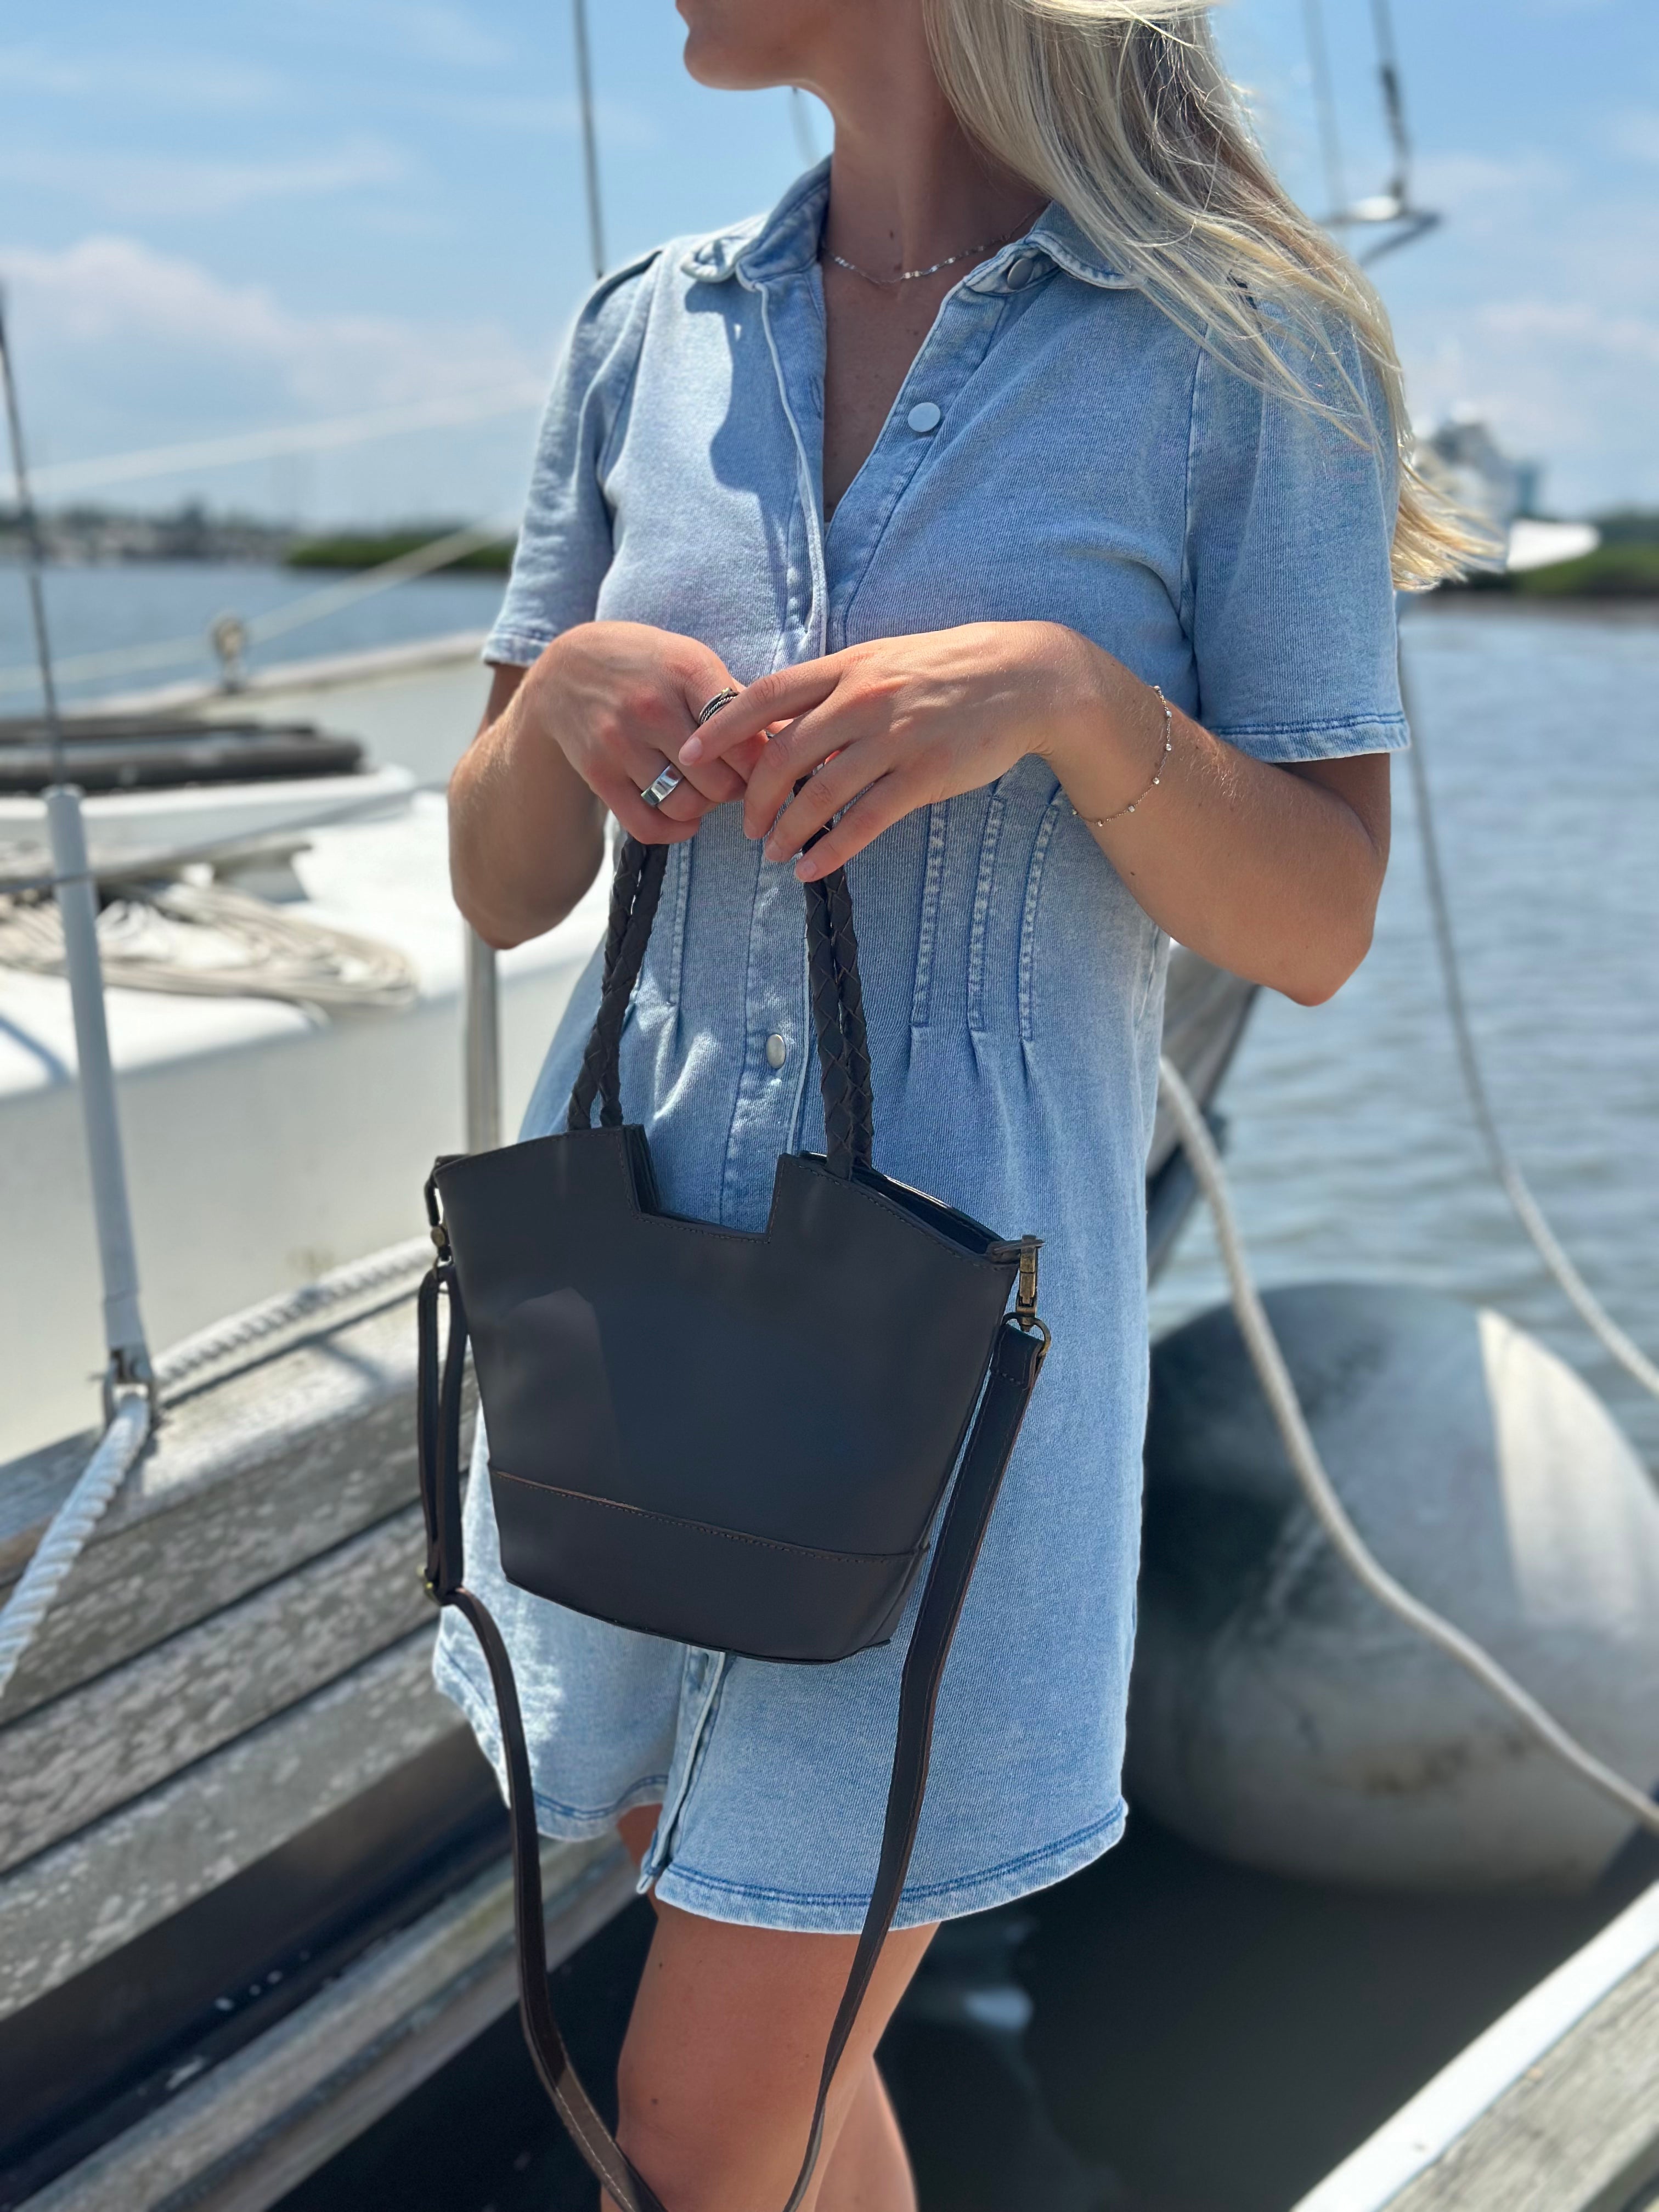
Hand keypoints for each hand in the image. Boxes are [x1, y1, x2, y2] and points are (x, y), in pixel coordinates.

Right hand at [524, 620, 764, 845]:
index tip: (768, 767)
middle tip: (737, 783)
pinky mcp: (597, 771)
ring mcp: (620, 741)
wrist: (566, 668)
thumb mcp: (692, 663)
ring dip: (706, 809)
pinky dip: (675, 831)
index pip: (745, 736)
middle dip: (738, 790)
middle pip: (721, 780)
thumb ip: (739, 702)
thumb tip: (796, 736)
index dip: (765, 763)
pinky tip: (686, 818)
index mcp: (688, 672)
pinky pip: (647, 824)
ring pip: (685, 804)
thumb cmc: (647, 666)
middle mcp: (653, 706)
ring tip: (708, 793)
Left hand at [678, 621, 1104, 878]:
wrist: (1026, 677)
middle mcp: (865, 699)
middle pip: (784, 753)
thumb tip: (782, 721)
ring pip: (820, 793)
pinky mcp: (926, 775)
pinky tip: (811, 868)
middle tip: (744, 824)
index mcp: (848, 667)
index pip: (767, 695)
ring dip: (786, 830)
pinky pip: (865, 821)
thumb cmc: (948, 669)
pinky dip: (831, 850)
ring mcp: (896, 738)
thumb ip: (834, 689)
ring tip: (773, 852)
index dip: (721, 728)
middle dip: (754, 796)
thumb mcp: (883, 661)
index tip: (689, 756)